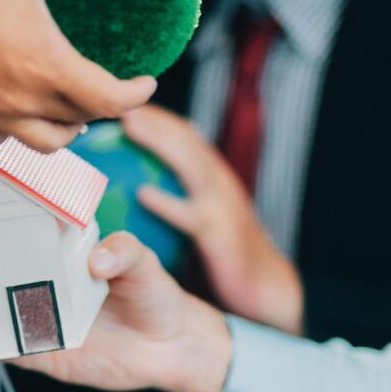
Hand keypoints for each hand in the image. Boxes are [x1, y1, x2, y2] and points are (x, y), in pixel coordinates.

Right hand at [0, 0, 155, 151]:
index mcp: (46, 68)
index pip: (111, 101)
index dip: (137, 95)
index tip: (146, 82)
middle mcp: (22, 101)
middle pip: (82, 124)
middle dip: (105, 109)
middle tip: (113, 87)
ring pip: (46, 143)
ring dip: (67, 128)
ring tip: (72, 107)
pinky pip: (3, 138)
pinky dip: (22, 128)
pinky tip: (21, 106)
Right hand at [12, 231, 232, 391]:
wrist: (169, 347)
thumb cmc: (155, 296)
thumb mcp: (146, 264)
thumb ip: (125, 252)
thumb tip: (98, 259)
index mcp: (67, 254)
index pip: (30, 234)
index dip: (10, 225)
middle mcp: (49, 284)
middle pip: (6, 274)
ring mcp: (44, 319)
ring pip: (1, 312)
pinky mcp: (46, 353)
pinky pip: (13, 351)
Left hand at [121, 105, 304, 333]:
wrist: (270, 291)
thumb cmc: (229, 260)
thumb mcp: (207, 224)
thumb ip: (180, 203)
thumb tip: (135, 193)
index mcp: (217, 181)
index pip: (188, 138)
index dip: (160, 117)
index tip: (126, 104)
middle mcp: (222, 185)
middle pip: (188, 140)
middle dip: (158, 116)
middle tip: (120, 100)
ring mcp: (224, 208)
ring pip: (191, 164)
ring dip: (160, 140)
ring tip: (129, 125)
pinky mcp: (222, 235)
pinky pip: (190, 215)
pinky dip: (167, 202)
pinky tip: (141, 194)